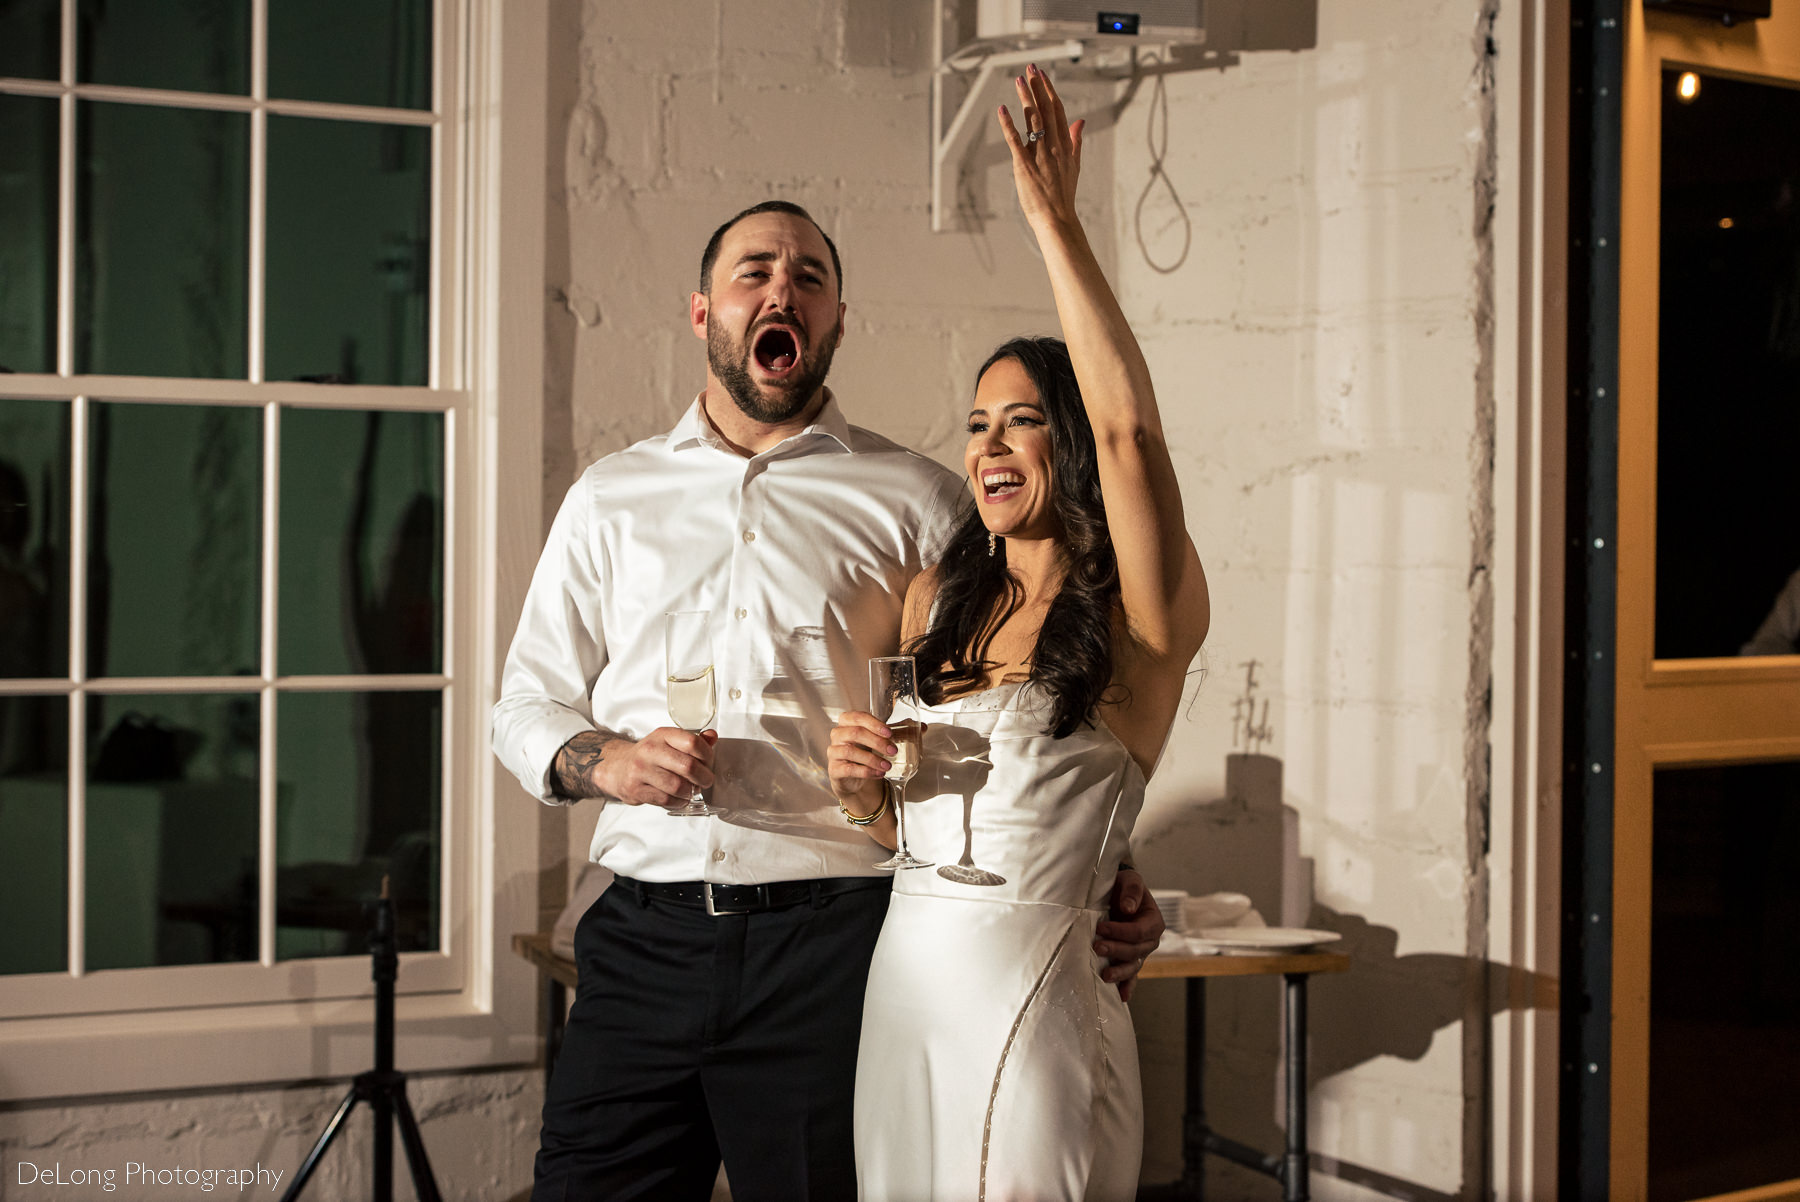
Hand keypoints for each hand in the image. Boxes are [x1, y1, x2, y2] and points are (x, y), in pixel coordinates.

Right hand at [555, 727, 715, 808]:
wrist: (617, 768)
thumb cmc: (650, 756)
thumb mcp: (669, 742)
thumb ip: (693, 740)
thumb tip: (713, 737)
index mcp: (662, 735)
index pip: (692, 742)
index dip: (707, 755)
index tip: (709, 762)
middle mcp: (650, 750)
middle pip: (688, 766)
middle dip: (703, 777)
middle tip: (706, 781)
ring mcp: (641, 770)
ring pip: (677, 786)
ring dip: (690, 791)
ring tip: (691, 790)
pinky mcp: (635, 789)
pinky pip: (665, 800)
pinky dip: (678, 801)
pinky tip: (679, 798)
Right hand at [828, 709, 893, 815]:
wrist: (853, 777)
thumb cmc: (865, 751)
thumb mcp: (881, 740)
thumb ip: (899, 732)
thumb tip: (922, 727)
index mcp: (848, 721)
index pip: (858, 717)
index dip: (874, 724)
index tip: (889, 733)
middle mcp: (838, 734)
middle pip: (855, 733)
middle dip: (877, 742)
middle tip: (893, 751)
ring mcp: (833, 752)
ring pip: (851, 751)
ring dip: (873, 759)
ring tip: (888, 766)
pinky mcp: (834, 769)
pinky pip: (848, 768)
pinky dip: (866, 771)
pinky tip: (878, 774)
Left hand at [997, 63, 1083, 233]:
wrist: (1057, 218)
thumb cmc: (1063, 195)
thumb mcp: (1075, 165)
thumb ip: (1076, 141)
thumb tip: (1081, 121)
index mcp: (1065, 145)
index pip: (1058, 111)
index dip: (1050, 91)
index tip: (1042, 75)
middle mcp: (1054, 146)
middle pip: (1046, 110)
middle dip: (1038, 87)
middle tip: (1030, 68)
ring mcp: (1039, 155)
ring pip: (1032, 120)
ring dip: (1025, 99)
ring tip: (1019, 80)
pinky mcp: (1024, 166)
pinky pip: (1015, 140)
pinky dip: (1009, 124)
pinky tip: (1003, 109)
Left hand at [1096, 867, 1163, 1001]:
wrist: (1119, 893)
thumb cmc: (1125, 886)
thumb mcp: (1131, 880)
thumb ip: (1132, 891)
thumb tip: (1128, 909)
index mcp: (1154, 922)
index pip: (1138, 932)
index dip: (1120, 931)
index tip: (1101, 927)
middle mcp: (1150, 941)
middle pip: (1135, 951)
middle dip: (1116, 950)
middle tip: (1097, 946)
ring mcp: (1141, 953)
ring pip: (1133, 966)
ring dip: (1120, 973)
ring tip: (1105, 976)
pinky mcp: (1130, 959)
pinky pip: (1131, 975)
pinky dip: (1127, 986)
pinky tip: (1122, 997)